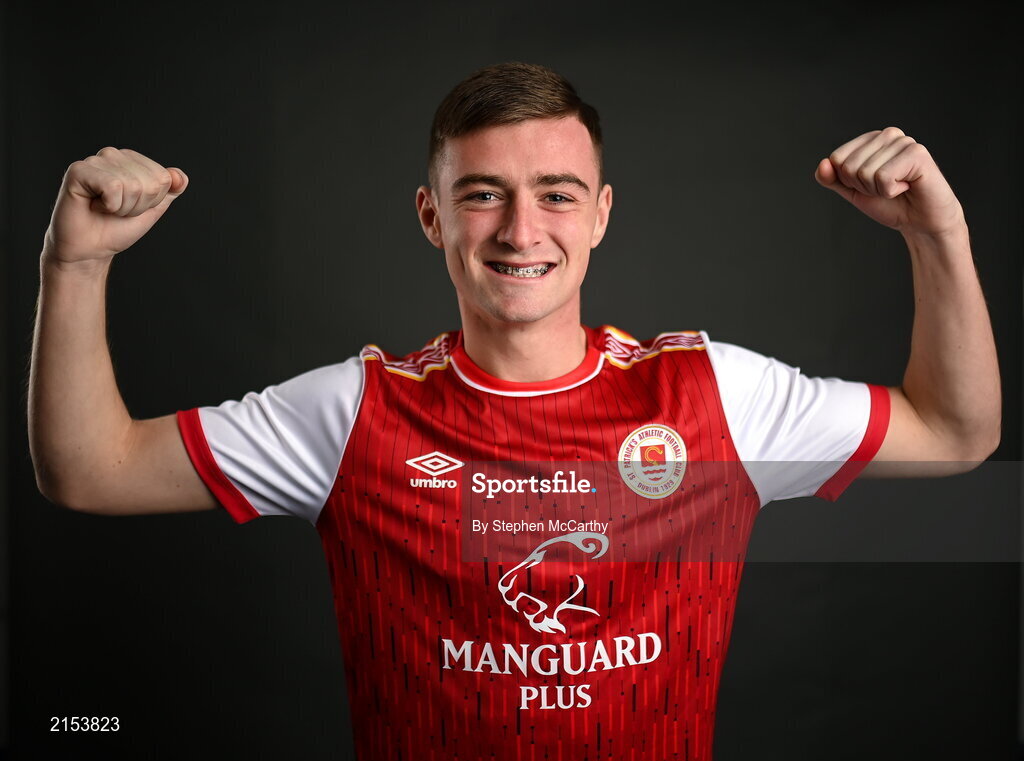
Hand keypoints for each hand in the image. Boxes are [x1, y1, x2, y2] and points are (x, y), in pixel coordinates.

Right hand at [43, 147, 187, 264]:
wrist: (90, 249)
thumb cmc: (117, 228)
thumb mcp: (152, 210)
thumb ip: (170, 192)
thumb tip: (180, 177)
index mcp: (132, 161)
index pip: (164, 179)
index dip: (152, 202)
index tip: (131, 207)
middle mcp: (114, 155)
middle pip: (152, 183)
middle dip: (138, 206)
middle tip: (116, 210)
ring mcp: (96, 160)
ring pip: (133, 186)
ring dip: (122, 208)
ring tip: (105, 209)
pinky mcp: (79, 170)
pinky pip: (113, 187)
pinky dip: (109, 205)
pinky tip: (95, 206)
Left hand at [814, 127, 964, 237]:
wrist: (920, 222)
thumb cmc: (890, 204)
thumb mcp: (854, 192)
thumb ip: (834, 179)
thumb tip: (823, 164)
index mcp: (871, 139)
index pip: (836, 159)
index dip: (849, 181)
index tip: (871, 185)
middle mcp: (888, 135)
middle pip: (848, 166)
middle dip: (864, 187)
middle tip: (887, 188)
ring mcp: (904, 141)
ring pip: (864, 173)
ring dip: (879, 190)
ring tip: (898, 188)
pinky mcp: (917, 153)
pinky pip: (883, 177)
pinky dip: (891, 191)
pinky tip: (907, 187)